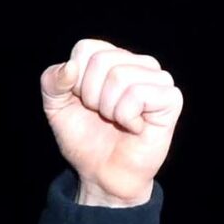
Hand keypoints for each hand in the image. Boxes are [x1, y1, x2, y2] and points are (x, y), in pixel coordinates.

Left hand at [41, 40, 182, 206]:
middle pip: (101, 61)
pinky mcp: (171, 97)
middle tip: (102, 115)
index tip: (82, 103)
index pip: (85, 49)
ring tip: (118, 121)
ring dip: (109, 109)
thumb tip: (70, 67)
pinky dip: (126, 117)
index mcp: (113, 59)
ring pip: (119, 77)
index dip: (74, 81)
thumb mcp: (57, 109)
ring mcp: (158, 78)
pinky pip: (137, 94)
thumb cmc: (85, 139)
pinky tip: (134, 126)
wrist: (102, 174)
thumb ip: (52, 84)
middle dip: (90, 97)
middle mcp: (138, 63)